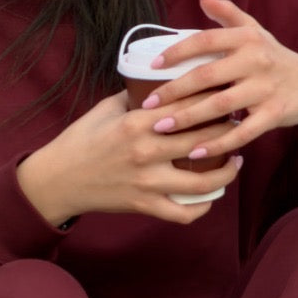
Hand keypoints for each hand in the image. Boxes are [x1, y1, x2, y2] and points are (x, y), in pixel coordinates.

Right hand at [17, 89, 242, 227]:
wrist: (57, 179)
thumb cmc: (81, 140)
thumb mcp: (106, 108)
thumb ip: (137, 96)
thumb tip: (164, 84)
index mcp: (138, 122)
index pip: (189, 106)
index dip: (215, 99)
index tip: (229, 94)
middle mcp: (147, 151)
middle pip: (204, 140)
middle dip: (228, 132)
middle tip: (240, 125)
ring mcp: (147, 182)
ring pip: (203, 182)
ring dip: (227, 172)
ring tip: (236, 161)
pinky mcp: (143, 205)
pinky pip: (183, 213)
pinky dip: (202, 208)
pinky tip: (211, 196)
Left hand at [141, 0, 297, 156]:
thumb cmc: (274, 57)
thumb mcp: (255, 31)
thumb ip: (228, 14)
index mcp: (246, 38)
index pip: (205, 41)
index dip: (177, 52)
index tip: (154, 65)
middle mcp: (256, 60)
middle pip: (207, 75)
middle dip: (174, 90)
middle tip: (148, 104)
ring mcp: (265, 89)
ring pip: (220, 106)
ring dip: (188, 118)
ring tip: (161, 127)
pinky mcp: (273, 114)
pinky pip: (241, 133)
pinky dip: (217, 144)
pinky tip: (194, 153)